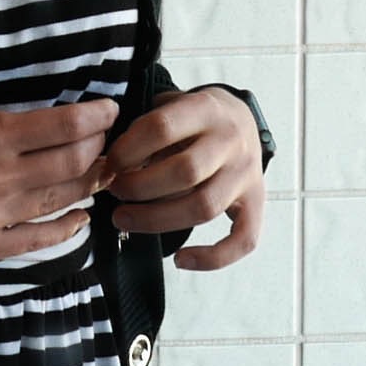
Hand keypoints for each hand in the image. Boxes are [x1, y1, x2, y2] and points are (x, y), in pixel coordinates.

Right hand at [0, 98, 112, 265]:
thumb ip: (17, 124)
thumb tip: (70, 125)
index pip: (64, 126)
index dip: (98, 117)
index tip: (110, 111)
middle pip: (73, 163)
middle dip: (99, 149)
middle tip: (106, 142)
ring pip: (63, 199)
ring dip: (89, 184)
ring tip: (97, 172)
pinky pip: (43, 238)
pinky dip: (69, 226)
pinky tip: (81, 214)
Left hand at [103, 88, 267, 267]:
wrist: (243, 117)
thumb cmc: (193, 119)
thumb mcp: (171, 105)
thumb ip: (145, 129)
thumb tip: (109, 165)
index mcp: (205, 108)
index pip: (161, 128)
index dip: (127, 150)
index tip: (109, 164)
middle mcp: (231, 141)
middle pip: (185, 172)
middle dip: (139, 187)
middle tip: (115, 192)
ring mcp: (246, 174)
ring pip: (204, 207)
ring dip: (157, 220)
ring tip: (125, 218)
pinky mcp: (256, 203)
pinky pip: (244, 239)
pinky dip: (213, 257)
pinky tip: (181, 259)